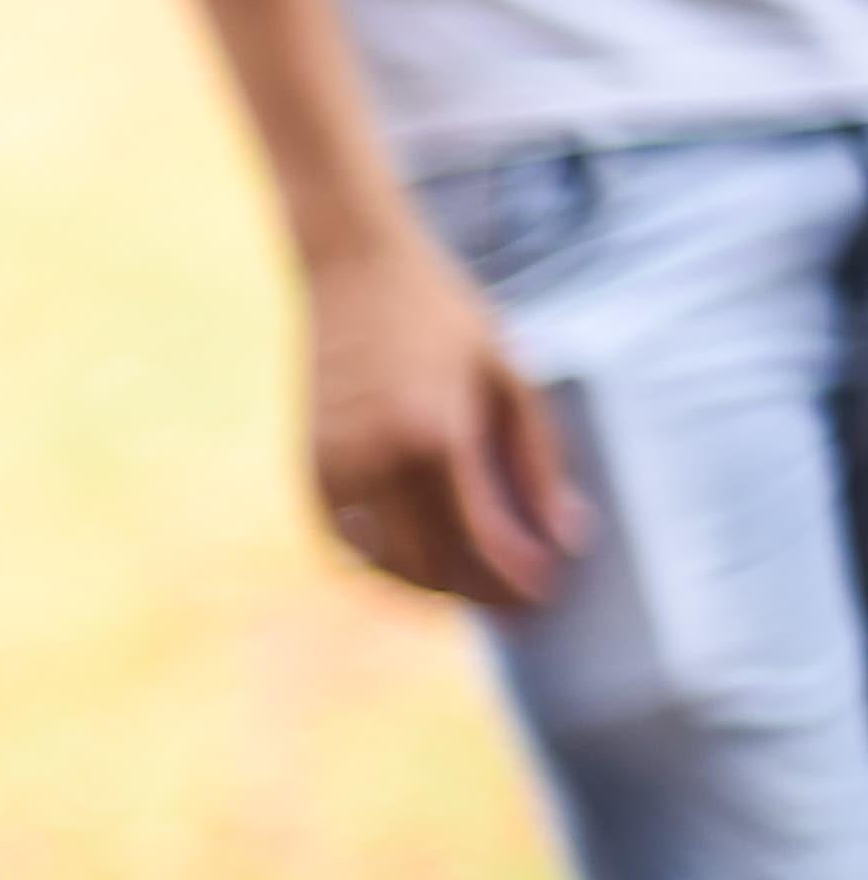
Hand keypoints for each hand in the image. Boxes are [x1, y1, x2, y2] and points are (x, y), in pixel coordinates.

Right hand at [300, 212, 580, 607]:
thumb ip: (540, 461)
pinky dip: (380, 563)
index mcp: (435, 435)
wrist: (355, 270)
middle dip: (477, 594)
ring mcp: (335, 465)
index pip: (481, 538)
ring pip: (381, 563)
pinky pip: (344, 539)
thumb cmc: (444, 316)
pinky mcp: (310, 464)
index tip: (544, 596)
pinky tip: (416, 562)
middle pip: (430, 564)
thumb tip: (568, 534)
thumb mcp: (511, 378)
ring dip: (428, 588)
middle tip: (514, 609)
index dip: (515, 577)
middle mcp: (377, 459)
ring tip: (470, 590)